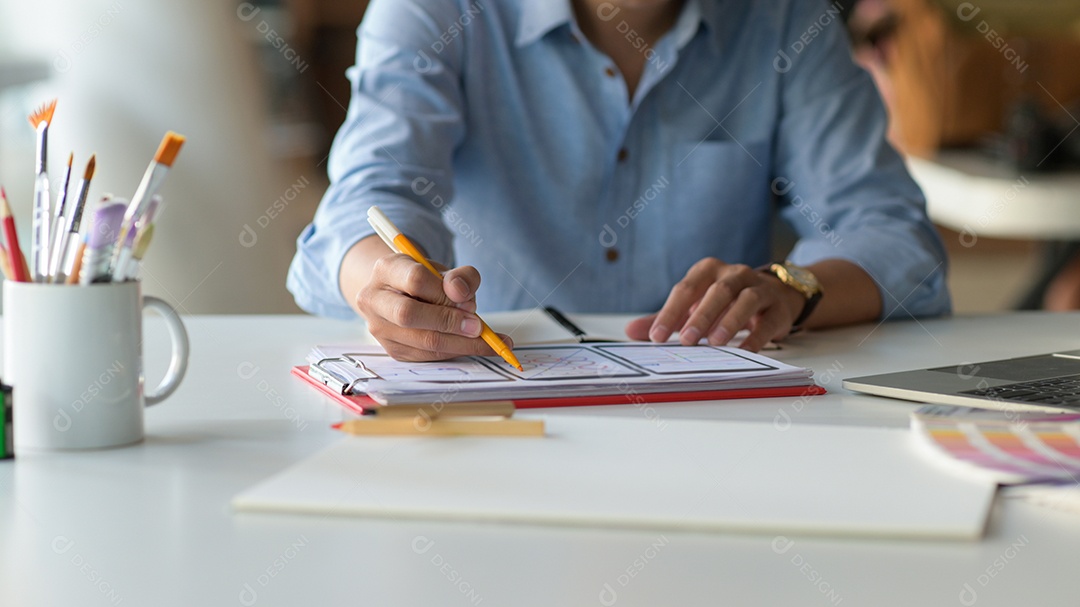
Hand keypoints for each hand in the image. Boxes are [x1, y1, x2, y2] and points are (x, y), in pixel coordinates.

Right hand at [355, 254, 511, 360]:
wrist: (401, 294)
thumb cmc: (426, 281)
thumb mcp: (445, 270)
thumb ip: (461, 277)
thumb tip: (462, 295)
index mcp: (386, 269)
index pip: (415, 280)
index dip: (445, 294)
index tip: (470, 304)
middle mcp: (374, 298)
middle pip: (408, 314)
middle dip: (448, 322)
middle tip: (477, 327)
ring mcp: (379, 327)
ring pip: (420, 341)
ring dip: (458, 343)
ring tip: (484, 340)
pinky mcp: (391, 349)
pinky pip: (426, 355)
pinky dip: (453, 351)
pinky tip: (470, 346)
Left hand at [625, 258, 805, 351]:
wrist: (772, 295)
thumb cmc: (724, 301)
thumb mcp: (693, 305)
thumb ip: (664, 318)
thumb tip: (631, 332)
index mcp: (707, 270)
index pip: (685, 289)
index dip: (669, 313)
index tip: (655, 337)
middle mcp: (734, 274)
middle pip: (717, 291)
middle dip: (700, 316)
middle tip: (685, 339)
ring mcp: (758, 288)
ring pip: (745, 299)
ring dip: (730, 321)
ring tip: (715, 343)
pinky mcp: (777, 307)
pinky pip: (767, 321)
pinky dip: (756, 336)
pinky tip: (745, 351)